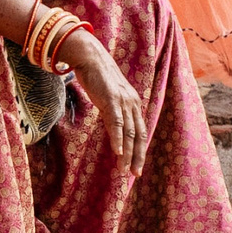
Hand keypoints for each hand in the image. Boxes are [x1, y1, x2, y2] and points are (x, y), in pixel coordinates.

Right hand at [57, 23, 147, 171]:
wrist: (91, 57)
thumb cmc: (97, 77)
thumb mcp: (109, 95)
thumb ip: (114, 110)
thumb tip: (112, 123)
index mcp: (133, 104)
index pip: (140, 132)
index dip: (139, 151)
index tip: (136, 168)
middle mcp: (132, 103)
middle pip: (138, 135)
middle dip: (137, 157)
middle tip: (134, 174)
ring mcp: (123, 101)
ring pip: (129, 132)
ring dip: (127, 153)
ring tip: (123, 169)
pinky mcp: (111, 99)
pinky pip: (116, 123)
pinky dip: (118, 139)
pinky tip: (118, 152)